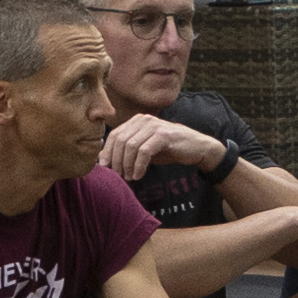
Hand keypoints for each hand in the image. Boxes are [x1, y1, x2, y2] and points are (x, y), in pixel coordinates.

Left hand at [97, 114, 220, 179]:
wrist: (196, 148)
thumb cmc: (168, 149)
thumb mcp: (143, 149)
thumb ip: (125, 150)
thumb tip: (101, 158)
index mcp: (136, 120)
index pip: (114, 135)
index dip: (107, 152)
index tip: (105, 168)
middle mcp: (144, 120)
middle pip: (120, 140)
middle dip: (116, 160)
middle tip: (118, 176)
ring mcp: (154, 126)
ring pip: (131, 146)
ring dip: (127, 165)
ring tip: (129, 177)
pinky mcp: (164, 135)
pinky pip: (144, 152)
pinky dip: (138, 166)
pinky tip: (138, 175)